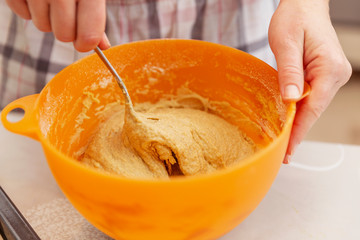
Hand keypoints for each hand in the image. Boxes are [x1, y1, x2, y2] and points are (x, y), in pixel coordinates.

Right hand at [5, 0, 109, 51]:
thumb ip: (95, 15)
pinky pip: (23, 14)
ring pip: (42, 26)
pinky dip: (30, 9)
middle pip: (64, 35)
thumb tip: (102, 46)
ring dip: (48, 18)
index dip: (87, 43)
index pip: (88, 33)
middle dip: (67, 30)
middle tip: (69, 14)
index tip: (86, 42)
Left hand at [269, 0, 351, 162]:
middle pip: (314, 110)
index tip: (288, 149)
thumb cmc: (295, 18)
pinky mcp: (324, 74)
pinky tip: (289, 120)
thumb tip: (291, 100)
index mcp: (329, 69)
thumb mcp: (286, 44)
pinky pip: (311, 97)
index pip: (313, 108)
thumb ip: (289, 73)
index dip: (299, 130)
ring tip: (283, 141)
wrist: (304, 5)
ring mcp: (332, 75)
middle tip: (282, 153)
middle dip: (297, 130)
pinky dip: (299, 109)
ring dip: (297, 121)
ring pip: (312, 105)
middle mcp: (335, 75)